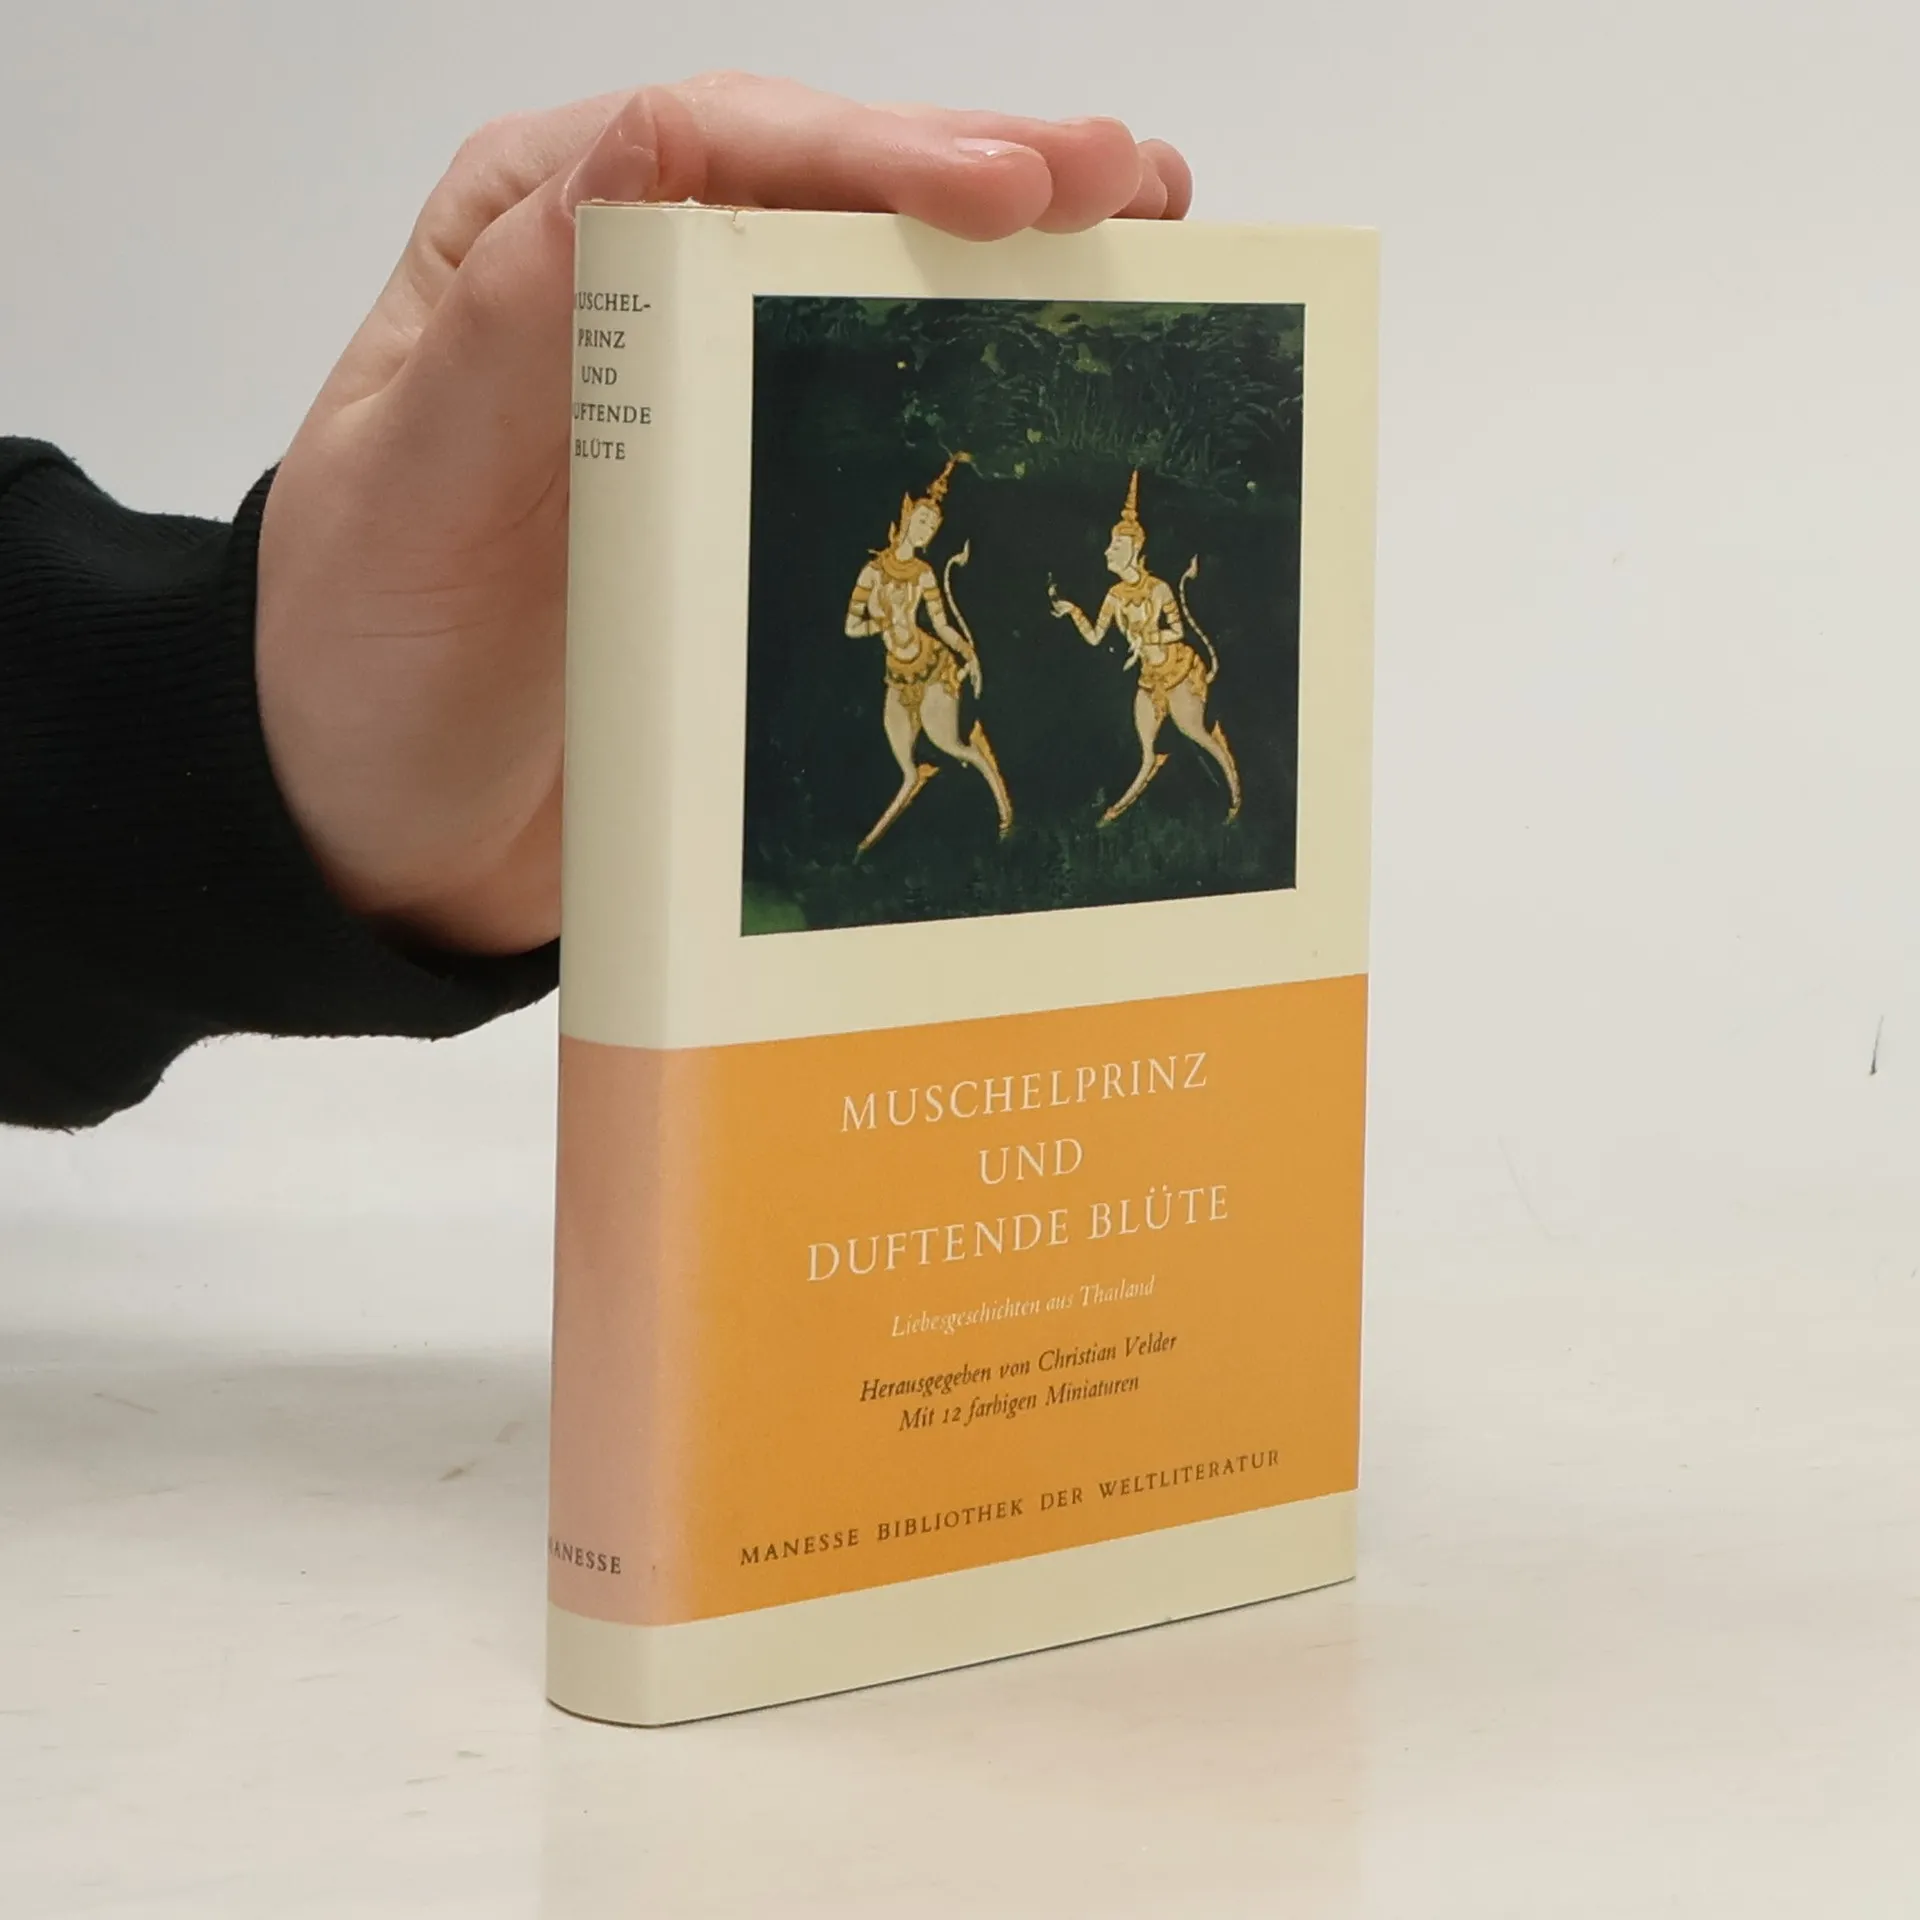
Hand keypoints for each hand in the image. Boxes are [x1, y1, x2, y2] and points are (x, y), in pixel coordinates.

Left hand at [255, 74, 1192, 952]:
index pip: (718, 150)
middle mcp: (628, 288)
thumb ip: (518, 325)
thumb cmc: (369, 657)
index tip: (1006, 195)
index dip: (875, 157)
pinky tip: (1066, 355)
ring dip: (1010, 255)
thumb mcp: (409, 489)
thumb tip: (659, 144)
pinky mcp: (747, 490)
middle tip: (1124, 184)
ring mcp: (701, 391)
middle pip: (822, 192)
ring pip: (867, 281)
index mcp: (532, 243)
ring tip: (1145, 230)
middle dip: (982, 176)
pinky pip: (873, 408)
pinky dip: (978, 375)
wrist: (379, 816)